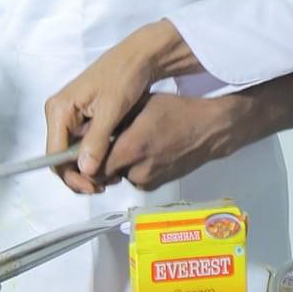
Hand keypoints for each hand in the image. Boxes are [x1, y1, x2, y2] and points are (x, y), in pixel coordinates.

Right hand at [44, 34, 162, 196]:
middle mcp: (59, 114)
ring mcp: (70, 116)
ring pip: (72, 153)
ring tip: (112, 176)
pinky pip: (82, 144)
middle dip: (80, 174)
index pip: (54, 155)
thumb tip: (85, 170)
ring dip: (89, 168)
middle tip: (105, 185)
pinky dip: (95, 156)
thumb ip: (97, 141)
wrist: (139, 57)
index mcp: (59, 109)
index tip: (92, 187)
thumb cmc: (124, 76)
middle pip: (60, 157)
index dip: (70, 175)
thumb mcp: (112, 110)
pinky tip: (111, 163)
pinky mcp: (83, 118)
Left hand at [96, 93, 237, 190]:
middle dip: (100, 161)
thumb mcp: (139, 106)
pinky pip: (134, 179)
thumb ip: (111, 121)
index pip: (92, 168)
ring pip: (119, 176)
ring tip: (128, 143)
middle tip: (103, 144)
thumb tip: (84, 129)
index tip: (83, 150)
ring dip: (117, 164)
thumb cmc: (175, 111)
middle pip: (104, 174)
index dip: (84, 161)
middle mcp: (137, 171)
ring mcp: (148, 180)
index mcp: (130, 149)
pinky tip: (143, 151)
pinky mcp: (156, 185)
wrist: (208, 129)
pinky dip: (132, 168)